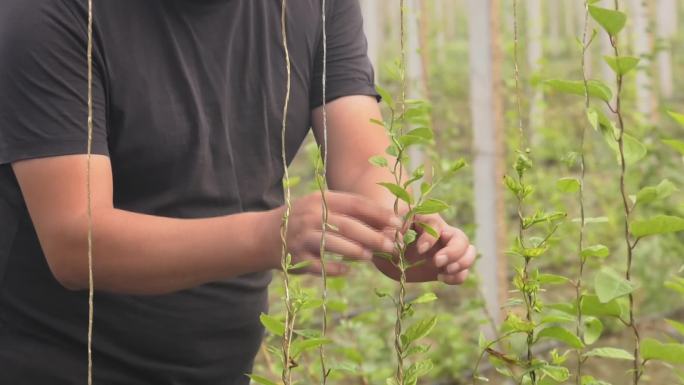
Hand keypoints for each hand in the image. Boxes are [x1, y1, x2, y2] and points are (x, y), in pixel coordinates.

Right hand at [267, 191, 402, 275]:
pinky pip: (320, 265)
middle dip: (374, 237)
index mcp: (322, 199)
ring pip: (334, 244)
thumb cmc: (306, 220)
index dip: (378, 214)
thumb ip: (350, 213)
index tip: (397, 223)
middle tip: (392, 246)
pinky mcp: (296, 257)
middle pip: (348, 225)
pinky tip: (347, 270)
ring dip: (355, 251)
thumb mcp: (323, 207)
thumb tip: (387, 224)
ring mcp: (302, 236)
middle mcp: (312, 215)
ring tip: (370, 257)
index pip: (356, 204)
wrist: (265, 235)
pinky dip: (335, 268)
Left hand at [373, 213, 475, 284]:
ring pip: (468, 253)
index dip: (430, 238)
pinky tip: (442, 278)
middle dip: (453, 252)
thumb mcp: (383, 231)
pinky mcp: (444, 266)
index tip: (418, 249)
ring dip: (462, 263)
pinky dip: (457, 276)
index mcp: (425, 219)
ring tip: (445, 272)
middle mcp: (440, 233)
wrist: (384, 248)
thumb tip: (399, 242)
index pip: (436, 226)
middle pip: (461, 239)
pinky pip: (462, 271)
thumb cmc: (383, 232)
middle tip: (437, 262)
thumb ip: (391, 234)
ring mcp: (445, 250)